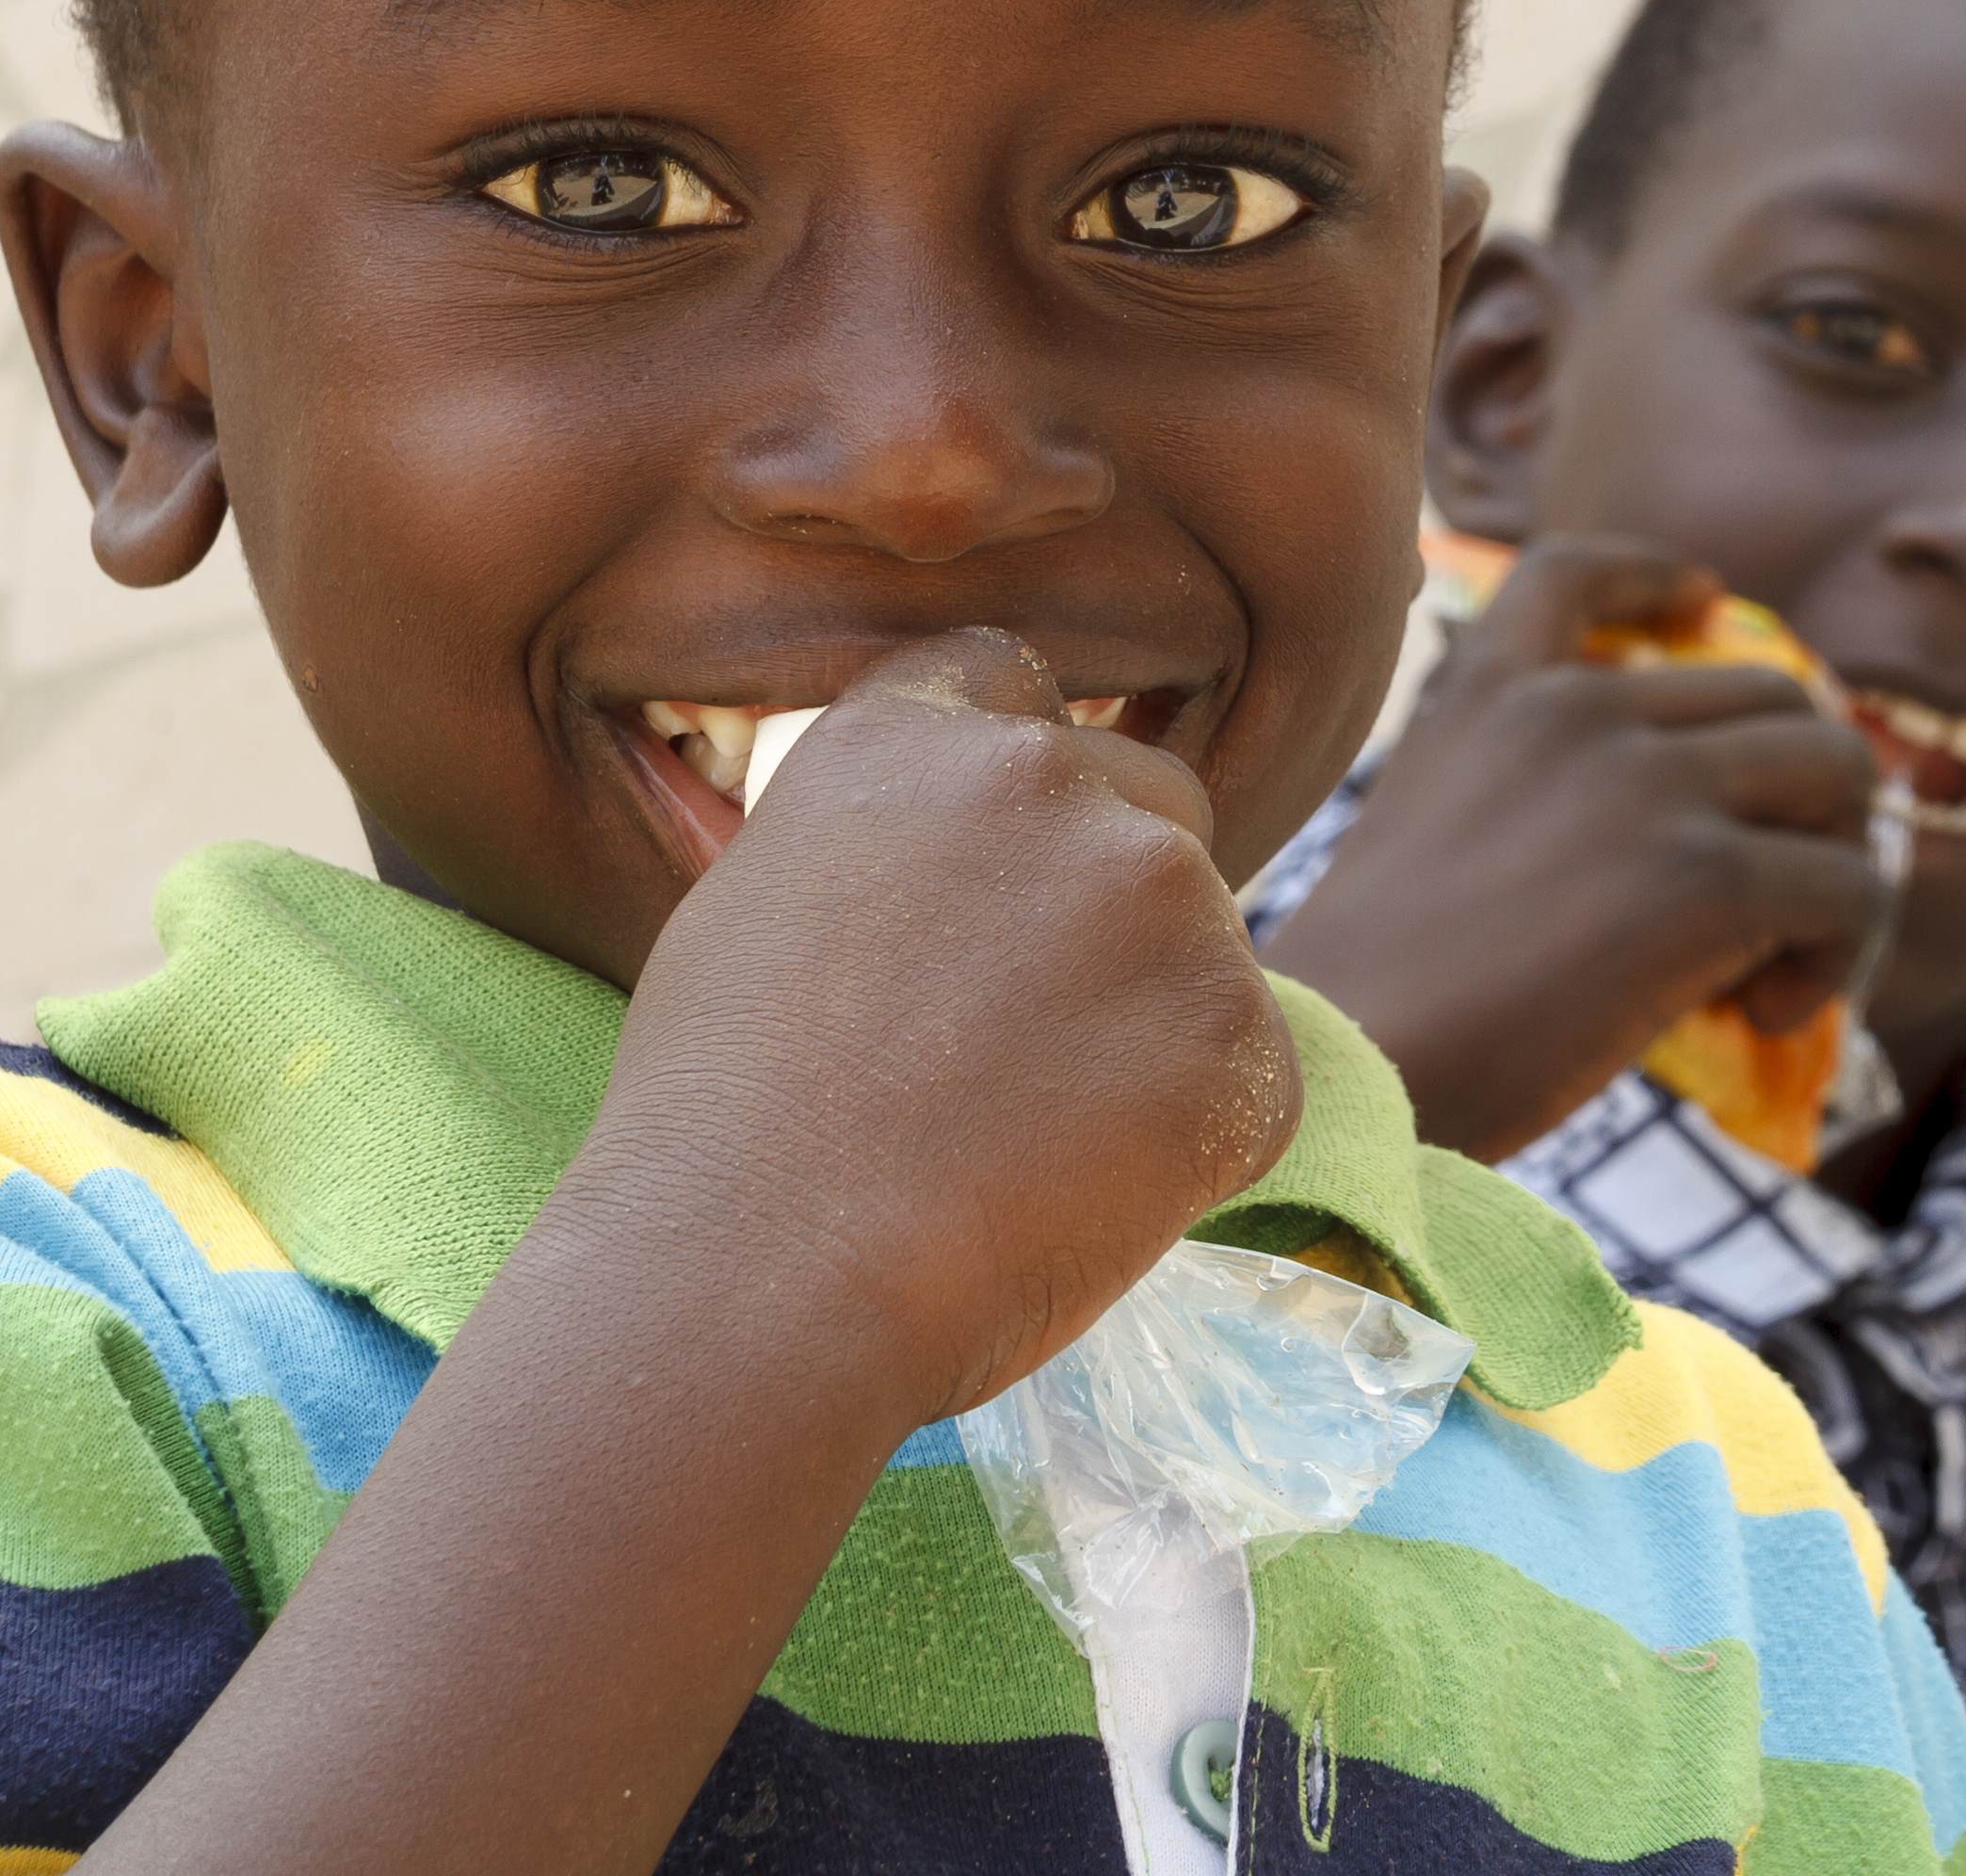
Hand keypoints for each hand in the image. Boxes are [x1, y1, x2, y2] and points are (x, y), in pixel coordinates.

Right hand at [571, 626, 1301, 1430]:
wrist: (755, 1281)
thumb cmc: (718, 1130)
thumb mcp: (765, 907)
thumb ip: (891, 843)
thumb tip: (966, 868)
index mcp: (912, 736)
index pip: (1014, 685)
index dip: (1019, 788)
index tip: (994, 879)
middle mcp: (1045, 775)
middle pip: (1148, 802)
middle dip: (1112, 903)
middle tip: (1020, 1044)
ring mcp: (1159, 893)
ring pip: (1202, 943)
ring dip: (1153, 1021)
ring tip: (1027, 1139)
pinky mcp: (1240, 1024)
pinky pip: (1248, 1073)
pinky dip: (1195, 1135)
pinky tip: (1078, 1193)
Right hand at [1262, 535, 1883, 1160]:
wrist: (1345, 1072)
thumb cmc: (1369, 998)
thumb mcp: (1425, 834)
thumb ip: (1529, 796)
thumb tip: (1695, 855)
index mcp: (1490, 691)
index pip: (1577, 572)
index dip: (1655, 579)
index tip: (1700, 600)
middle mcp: (1580, 708)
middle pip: (1778, 695)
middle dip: (1807, 794)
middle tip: (1782, 898)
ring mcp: (1651, 782)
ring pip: (1840, 771)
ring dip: (1843, 865)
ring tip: (1786, 959)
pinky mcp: (1706, 877)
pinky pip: (1851, 886)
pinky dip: (1841, 953)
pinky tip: (1770, 1013)